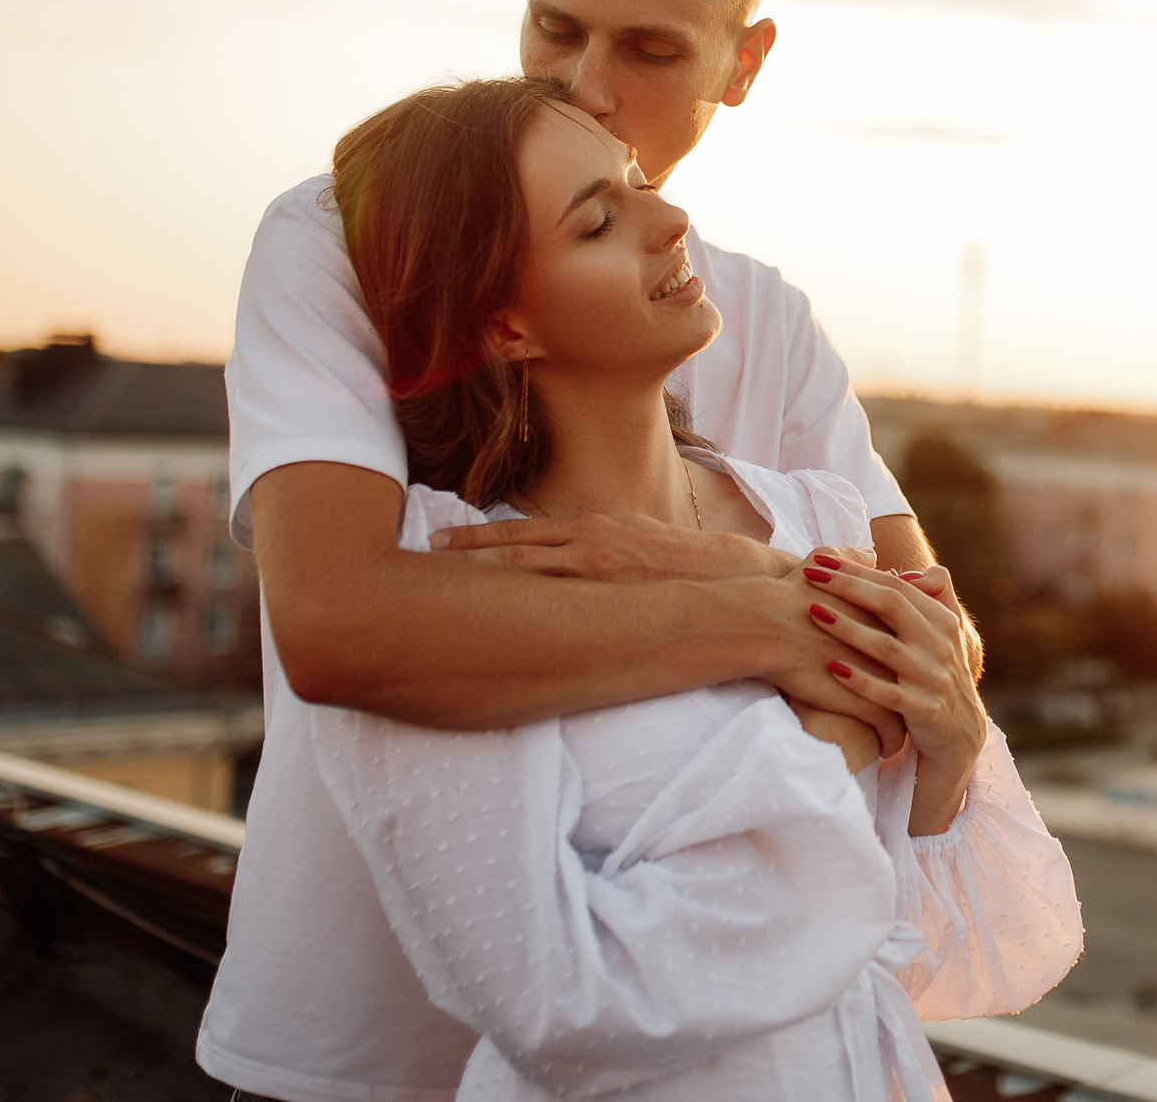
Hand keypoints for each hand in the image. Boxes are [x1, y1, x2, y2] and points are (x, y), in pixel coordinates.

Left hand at [429, 512, 795, 582]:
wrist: (744, 579)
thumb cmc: (692, 564)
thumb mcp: (640, 539)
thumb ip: (599, 546)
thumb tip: (564, 559)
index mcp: (593, 527)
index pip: (519, 533)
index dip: (474, 538)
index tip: (434, 543)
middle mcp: (589, 545)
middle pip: (509, 553)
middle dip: (461, 558)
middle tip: (412, 562)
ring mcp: (600, 574)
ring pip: (525, 578)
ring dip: (480, 583)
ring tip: (433, 594)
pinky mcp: (615, 602)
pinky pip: (559, 612)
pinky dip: (522, 613)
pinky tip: (493, 627)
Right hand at [742, 567, 909, 757]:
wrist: (766, 624)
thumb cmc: (787, 593)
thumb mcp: (824, 562)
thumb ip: (851, 557)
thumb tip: (869, 553)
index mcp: (885, 613)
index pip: (917, 634)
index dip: (920, 650)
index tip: (918, 663)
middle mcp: (891, 643)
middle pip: (923, 669)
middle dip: (925, 687)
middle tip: (924, 697)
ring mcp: (882, 674)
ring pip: (911, 704)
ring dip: (912, 719)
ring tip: (911, 728)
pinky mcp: (865, 701)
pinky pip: (890, 729)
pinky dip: (893, 740)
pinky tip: (890, 747)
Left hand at [802, 554, 986, 833]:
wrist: (961, 738)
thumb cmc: (938, 678)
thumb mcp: (945, 637)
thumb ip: (930, 599)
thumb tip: (900, 572)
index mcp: (944, 621)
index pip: (897, 585)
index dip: (859, 569)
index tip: (821, 558)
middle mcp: (941, 646)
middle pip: (892, 606)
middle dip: (848, 586)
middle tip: (810, 574)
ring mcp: (933, 679)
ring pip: (887, 648)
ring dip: (848, 628)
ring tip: (813, 612)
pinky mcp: (924, 711)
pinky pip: (888, 693)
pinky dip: (860, 680)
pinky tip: (832, 667)